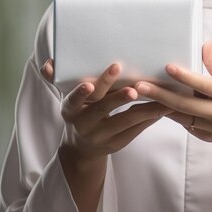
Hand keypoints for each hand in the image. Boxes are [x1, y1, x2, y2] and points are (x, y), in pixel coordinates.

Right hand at [40, 59, 171, 167]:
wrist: (81, 149)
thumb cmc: (79, 112)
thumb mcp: (68, 99)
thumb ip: (57, 80)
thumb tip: (47, 63)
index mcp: (71, 109)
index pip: (75, 100)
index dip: (81, 93)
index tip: (88, 83)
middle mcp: (85, 123)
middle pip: (103, 109)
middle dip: (118, 97)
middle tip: (133, 88)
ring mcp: (102, 135)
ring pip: (125, 120)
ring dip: (143, 108)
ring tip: (159, 96)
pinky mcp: (118, 142)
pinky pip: (136, 129)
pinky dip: (150, 116)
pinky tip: (163, 106)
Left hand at [134, 42, 211, 149]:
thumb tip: (205, 43)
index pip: (204, 84)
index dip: (186, 76)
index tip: (167, 67)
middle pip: (186, 104)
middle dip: (160, 95)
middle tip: (139, 86)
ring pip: (182, 116)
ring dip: (160, 106)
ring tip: (140, 95)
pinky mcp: (206, 137)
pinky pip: (185, 124)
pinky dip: (171, 114)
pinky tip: (155, 105)